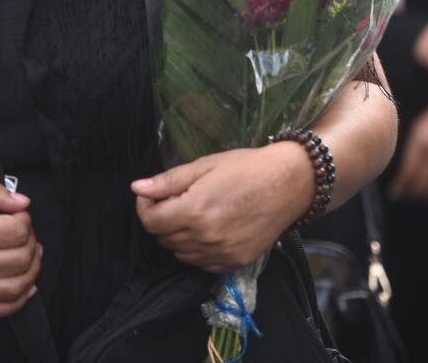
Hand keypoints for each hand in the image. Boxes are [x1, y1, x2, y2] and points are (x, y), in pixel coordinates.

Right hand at [0, 179, 41, 319]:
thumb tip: (21, 202)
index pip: (17, 230)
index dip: (24, 218)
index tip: (17, 213)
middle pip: (21, 258)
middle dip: (30, 241)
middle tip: (23, 231)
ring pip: (16, 288)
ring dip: (32, 271)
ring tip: (30, 255)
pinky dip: (17, 302)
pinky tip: (24, 286)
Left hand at [133, 144, 314, 271]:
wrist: (289, 183)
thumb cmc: (247, 168)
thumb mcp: (205, 165)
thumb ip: (168, 181)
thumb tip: (138, 188)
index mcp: (194, 211)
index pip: (150, 221)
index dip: (145, 206)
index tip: (152, 195)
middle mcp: (206, 238)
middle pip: (163, 238)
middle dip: (161, 219)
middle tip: (175, 200)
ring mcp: (221, 254)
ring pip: (180, 253)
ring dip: (178, 236)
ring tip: (193, 213)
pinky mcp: (235, 262)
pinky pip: (202, 263)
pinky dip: (197, 250)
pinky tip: (209, 229)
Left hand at [389, 98, 427, 202]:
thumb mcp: (420, 128)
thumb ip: (411, 151)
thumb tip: (403, 174)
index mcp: (423, 143)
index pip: (408, 174)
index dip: (400, 187)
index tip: (395, 193)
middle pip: (420, 186)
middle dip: (410, 195)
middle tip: (405, 198)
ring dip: (425, 199)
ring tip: (419, 198)